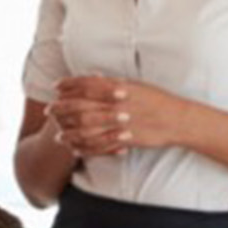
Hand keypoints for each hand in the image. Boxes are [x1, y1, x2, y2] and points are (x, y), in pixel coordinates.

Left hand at [52, 74, 185, 159]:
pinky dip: (86, 148)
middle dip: (62, 108)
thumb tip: (95, 77)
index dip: (69, 85)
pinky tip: (75, 150)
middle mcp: (117, 104)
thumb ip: (113, 83)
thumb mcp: (136, 85)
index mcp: (120, 87)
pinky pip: (101, 145)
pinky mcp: (126, 139)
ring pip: (88, 128)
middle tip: (49, 111)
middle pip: (81, 106)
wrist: (178, 119)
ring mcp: (121, 123)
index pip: (87, 84)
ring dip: (70, 132)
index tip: (56, 87)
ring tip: (57, 136)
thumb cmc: (158, 100)